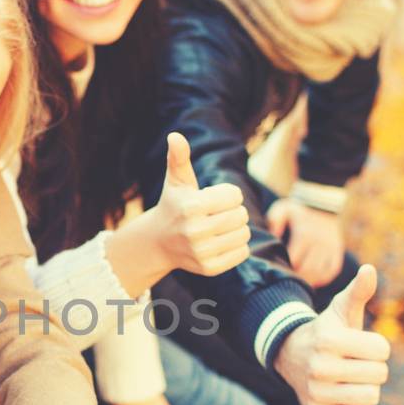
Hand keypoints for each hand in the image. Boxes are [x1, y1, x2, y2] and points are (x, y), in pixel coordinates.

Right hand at [129, 133, 251, 281]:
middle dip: (233, 211)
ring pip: (244, 234)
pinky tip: (220, 241)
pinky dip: (236, 246)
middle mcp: (195, 232)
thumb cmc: (174, 205)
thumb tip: (175, 136)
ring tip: (219, 227)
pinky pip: (242, 253)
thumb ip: (179, 157)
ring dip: (236, 228)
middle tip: (217, 214)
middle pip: (241, 215)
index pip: (235, 196)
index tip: (212, 198)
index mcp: (191, 207)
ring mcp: (202, 252)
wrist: (159, 242)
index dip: (227, 194)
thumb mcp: (177, 180)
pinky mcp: (209, 268)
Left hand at [267, 198, 345, 287]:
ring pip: (321, 272)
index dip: (286, 270)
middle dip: (297, 278)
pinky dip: (323, 279)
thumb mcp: (283, 209)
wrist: (321, 203)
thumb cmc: (298, 210)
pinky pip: (332, 270)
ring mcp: (330, 247)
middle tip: (286, 285)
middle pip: (308, 270)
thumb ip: (274, 221)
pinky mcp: (337, 250)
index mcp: (304, 235)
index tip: (278, 274)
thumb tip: (273, 237)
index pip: (294, 260)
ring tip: (298, 286)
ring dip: (309, 281)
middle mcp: (319, 243)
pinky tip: (313, 281)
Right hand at [272, 264, 389, 404]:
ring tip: (351, 378)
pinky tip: (343, 394)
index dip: (378, 347)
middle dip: (374, 367)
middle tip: (356, 362)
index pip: (383, 351)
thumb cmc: (327, 331)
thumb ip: (359, 291)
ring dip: (367, 388)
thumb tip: (370, 269)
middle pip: (379, 375)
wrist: (291, 356)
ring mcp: (316, 392)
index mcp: (329, 340)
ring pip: (370, 397)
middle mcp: (319, 367)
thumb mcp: (340, 309)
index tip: (361, 344)